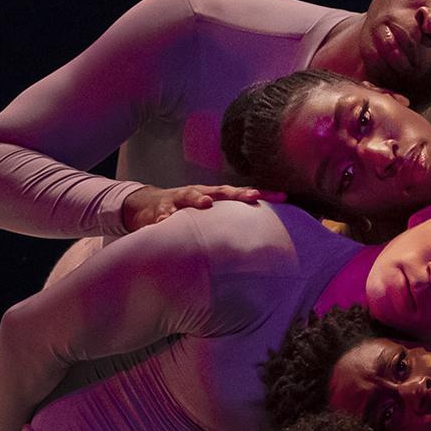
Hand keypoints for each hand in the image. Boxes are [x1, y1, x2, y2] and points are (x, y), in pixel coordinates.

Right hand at [122, 182, 276, 229]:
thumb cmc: (185, 212)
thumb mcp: (206, 215)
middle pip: (220, 191)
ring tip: (206, 203)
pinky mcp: (159, 210)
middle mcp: (199, 194)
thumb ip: (227, 224)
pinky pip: (162, 215)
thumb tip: (256, 239)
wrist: (148, 205)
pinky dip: (164, 218)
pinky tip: (166, 222)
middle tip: (253, 197)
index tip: (282, 198)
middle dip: (237, 193)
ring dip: (198, 198)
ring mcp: (178, 200)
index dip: (261, 196)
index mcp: (213, 196)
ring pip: (190, 196)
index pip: (240, 195)